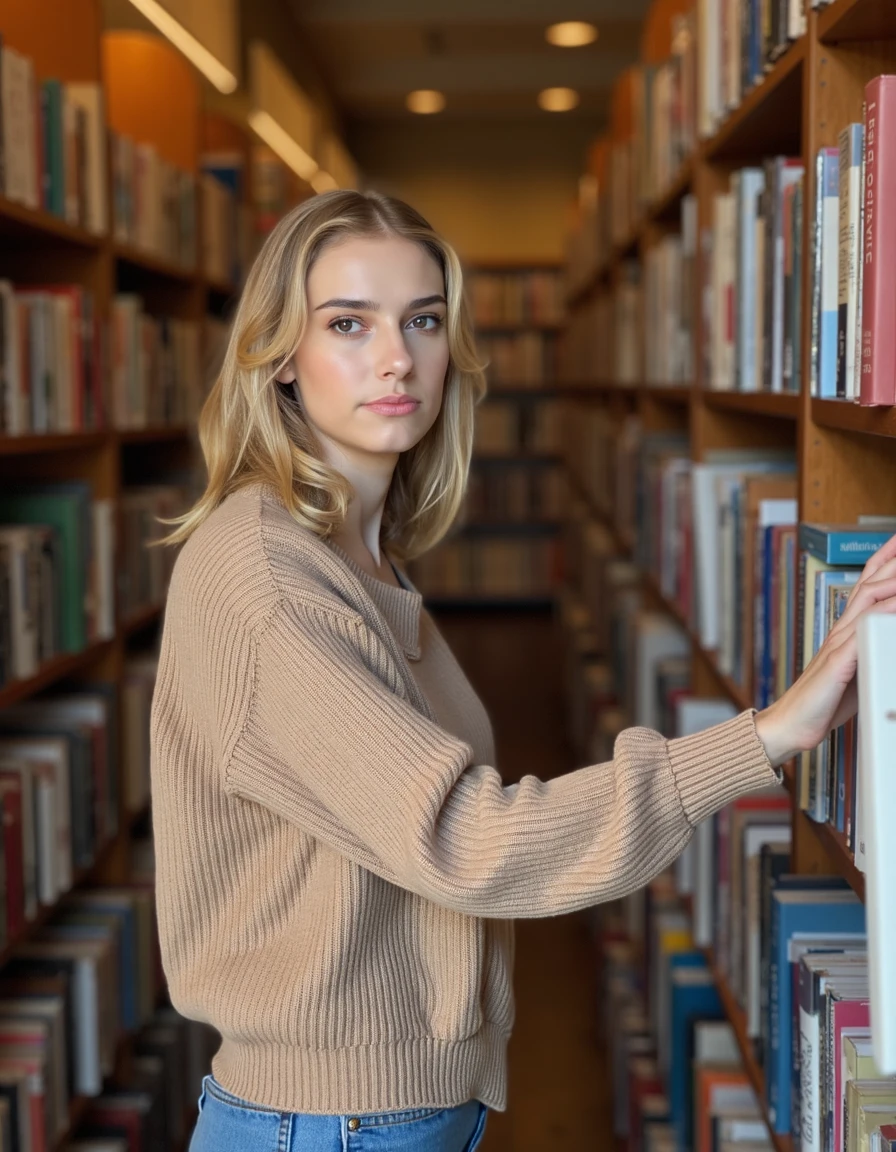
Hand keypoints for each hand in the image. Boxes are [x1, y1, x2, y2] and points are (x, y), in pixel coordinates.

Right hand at [755, 531, 895, 767]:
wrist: (790, 725)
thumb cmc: (824, 702)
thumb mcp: (856, 671)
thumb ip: (873, 651)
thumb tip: (888, 637)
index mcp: (846, 630)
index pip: (867, 584)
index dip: (885, 559)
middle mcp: (842, 630)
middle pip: (870, 583)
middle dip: (892, 559)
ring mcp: (839, 644)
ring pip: (869, 601)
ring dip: (892, 581)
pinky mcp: (838, 664)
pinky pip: (864, 635)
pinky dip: (883, 617)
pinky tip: (894, 609)